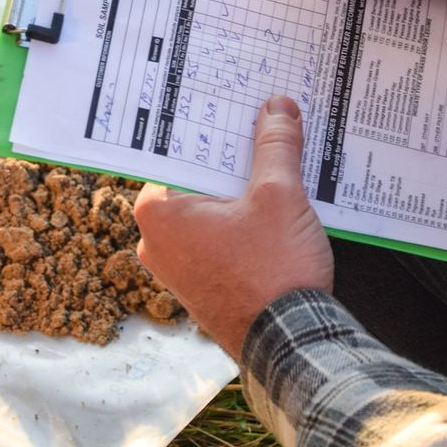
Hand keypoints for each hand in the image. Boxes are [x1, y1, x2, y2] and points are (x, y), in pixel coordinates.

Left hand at [133, 96, 333, 356]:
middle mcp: (155, 240)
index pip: (177, 150)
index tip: (231, 102)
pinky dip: (241, 221)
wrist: (290, 345)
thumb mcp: (280, 195)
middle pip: (194, 179)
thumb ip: (275, 146)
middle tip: (259, 123)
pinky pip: (217, 237)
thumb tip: (277, 107)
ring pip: (208, 210)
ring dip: (239, 190)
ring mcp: (175, 267)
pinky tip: (273, 207)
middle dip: (229, 156)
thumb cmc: (274, 272)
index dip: (210, 124)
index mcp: (157, 211)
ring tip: (274, 161)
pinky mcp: (200, 285)